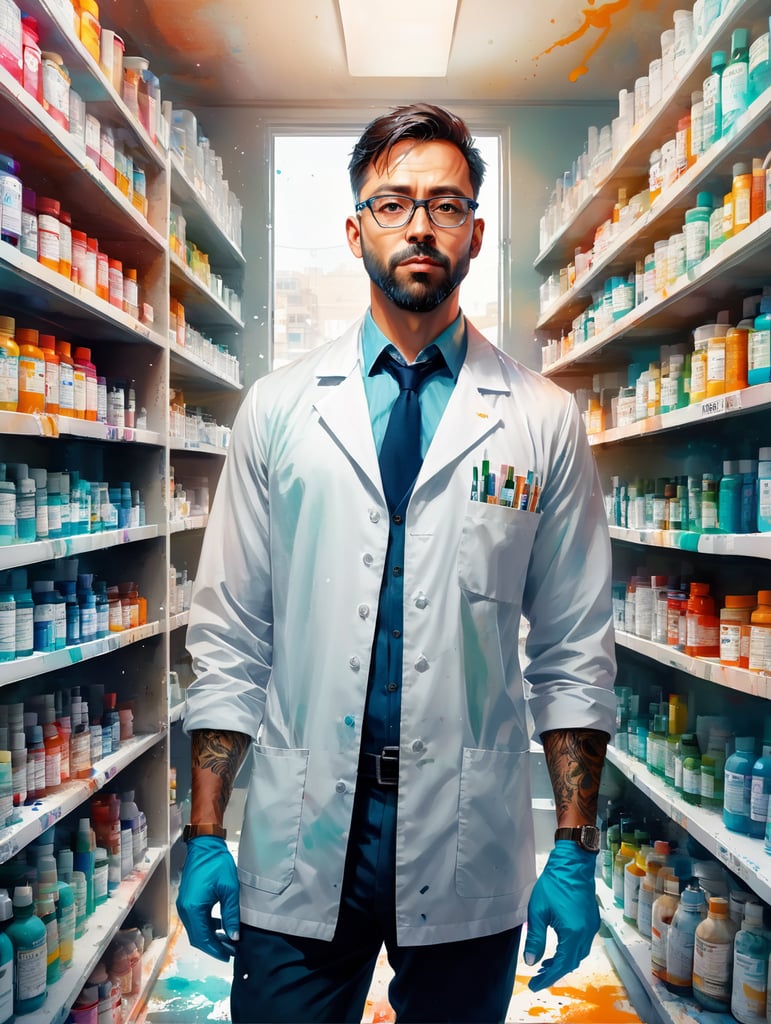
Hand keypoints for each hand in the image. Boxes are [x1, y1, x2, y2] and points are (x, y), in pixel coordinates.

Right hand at [176, 835, 240, 960]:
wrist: (205, 845)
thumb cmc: (217, 864)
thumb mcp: (229, 889)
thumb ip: (231, 915)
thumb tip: (234, 937)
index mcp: (193, 909)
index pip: (203, 938)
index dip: (216, 950)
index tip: (230, 955)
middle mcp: (185, 910)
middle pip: (198, 937)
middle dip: (214, 946)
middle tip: (232, 950)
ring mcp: (184, 905)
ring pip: (197, 929)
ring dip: (211, 936)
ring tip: (229, 939)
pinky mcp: (188, 900)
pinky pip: (196, 920)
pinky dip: (207, 926)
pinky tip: (220, 925)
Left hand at [523, 840, 599, 990]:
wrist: (572, 864)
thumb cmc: (553, 884)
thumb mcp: (538, 911)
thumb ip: (535, 938)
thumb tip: (530, 961)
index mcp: (573, 933)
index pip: (561, 965)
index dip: (547, 978)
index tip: (534, 985)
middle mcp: (586, 934)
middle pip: (572, 962)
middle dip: (555, 971)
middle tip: (538, 976)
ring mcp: (592, 927)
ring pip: (579, 954)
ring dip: (563, 961)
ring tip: (546, 964)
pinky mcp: (592, 920)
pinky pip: (583, 943)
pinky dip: (571, 951)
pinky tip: (560, 948)